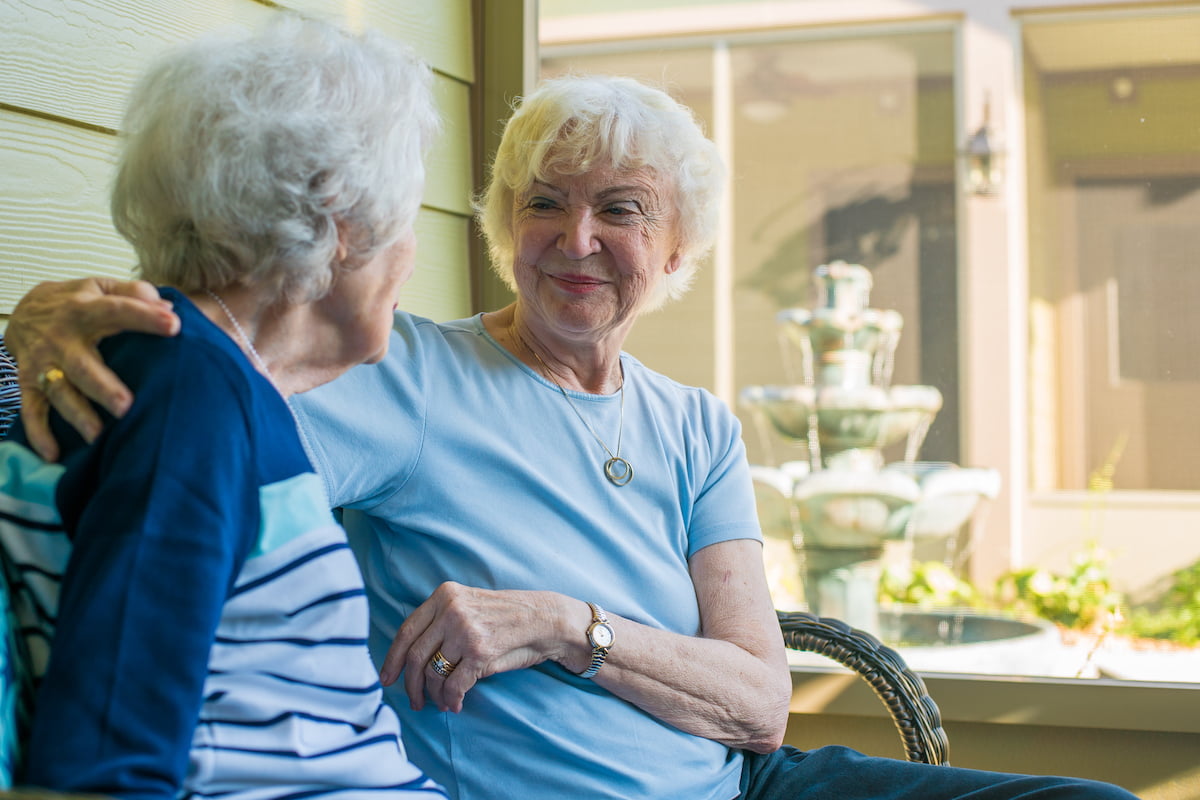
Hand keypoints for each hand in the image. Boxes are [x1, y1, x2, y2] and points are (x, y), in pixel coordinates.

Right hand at [8, 278, 179, 460]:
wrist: (23, 308)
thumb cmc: (76, 301)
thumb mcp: (101, 287)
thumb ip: (134, 293)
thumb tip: (168, 307)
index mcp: (84, 310)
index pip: (116, 311)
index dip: (144, 316)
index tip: (174, 324)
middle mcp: (61, 339)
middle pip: (82, 365)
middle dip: (103, 387)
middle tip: (127, 406)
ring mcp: (43, 363)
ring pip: (59, 392)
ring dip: (77, 414)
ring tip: (99, 435)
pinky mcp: (28, 383)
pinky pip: (31, 411)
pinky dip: (38, 434)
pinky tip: (54, 455)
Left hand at [379, 582, 578, 713]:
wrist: (546, 619)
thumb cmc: (507, 617)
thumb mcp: (470, 606)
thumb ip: (441, 621)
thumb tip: (412, 659)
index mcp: (444, 595)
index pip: (407, 630)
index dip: (393, 658)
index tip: (387, 678)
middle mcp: (451, 610)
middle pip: (416, 655)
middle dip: (410, 684)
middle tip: (413, 701)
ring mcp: (465, 631)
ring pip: (433, 673)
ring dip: (433, 695)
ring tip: (440, 704)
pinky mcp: (480, 652)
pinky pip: (454, 685)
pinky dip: (452, 699)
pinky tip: (456, 705)